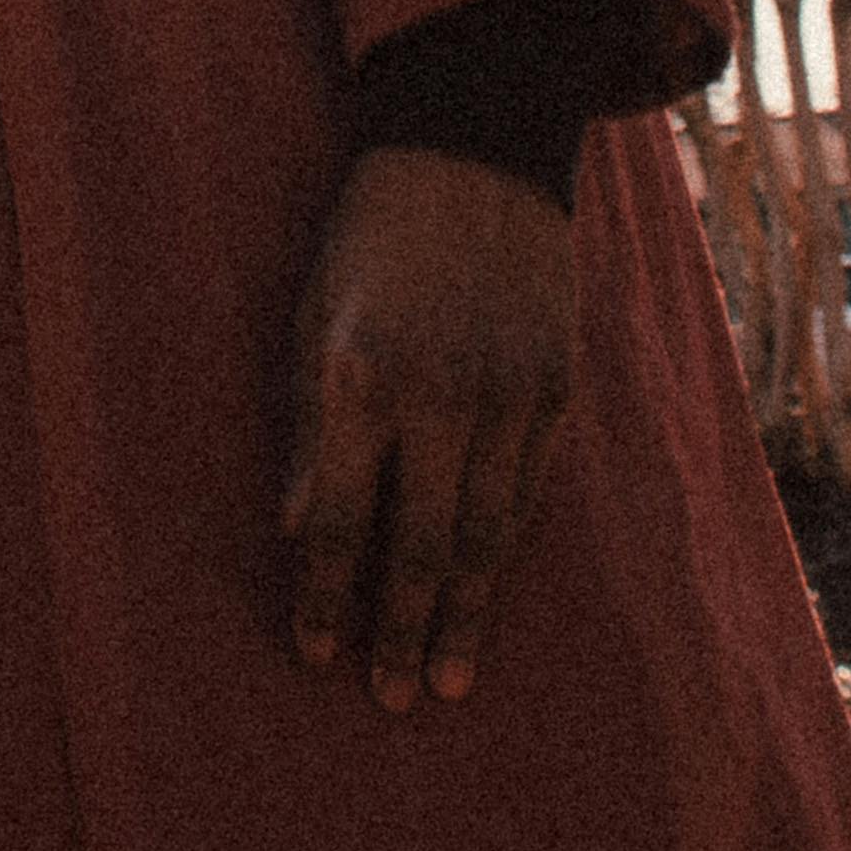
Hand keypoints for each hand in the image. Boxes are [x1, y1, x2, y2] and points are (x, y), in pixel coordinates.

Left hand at [281, 146, 575, 712]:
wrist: (472, 151)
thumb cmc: (369, 238)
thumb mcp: (310, 316)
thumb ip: (307, 427)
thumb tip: (294, 527)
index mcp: (363, 377)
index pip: (344, 520)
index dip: (328, 594)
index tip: (317, 652)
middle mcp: (441, 396)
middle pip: (423, 545)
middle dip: (402, 630)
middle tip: (391, 699)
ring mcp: (508, 396)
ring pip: (488, 535)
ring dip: (465, 614)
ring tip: (447, 676)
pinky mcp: (556, 389)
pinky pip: (529, 492)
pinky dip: (507, 549)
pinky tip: (488, 589)